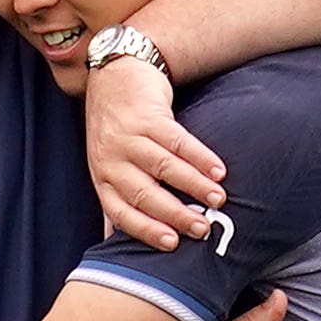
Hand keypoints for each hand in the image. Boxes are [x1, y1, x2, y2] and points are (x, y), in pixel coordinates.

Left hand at [84, 55, 226, 250]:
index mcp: (102, 177)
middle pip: (145, 193)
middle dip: (175, 214)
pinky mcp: (148, 115)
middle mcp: (111, 159)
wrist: (115, 76)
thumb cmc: (115, 129)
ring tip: (218, 199)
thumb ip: (117, 197)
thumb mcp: (107, 164)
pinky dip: (201, 156)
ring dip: (195, 185)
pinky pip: (178, 140)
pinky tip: (218, 169)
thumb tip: (116, 242)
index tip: (172, 244)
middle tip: (202, 228)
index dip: (146, 230)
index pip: (121, 212)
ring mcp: (129, 136)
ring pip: (164, 167)